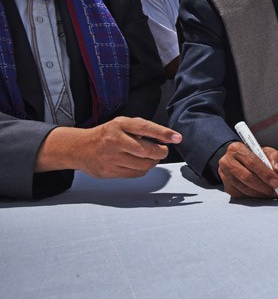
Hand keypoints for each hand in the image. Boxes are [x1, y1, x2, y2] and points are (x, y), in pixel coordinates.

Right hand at [36, 116, 181, 177]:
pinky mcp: (110, 171)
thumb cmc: (105, 135)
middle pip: (146, 150)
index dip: (164, 133)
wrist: (79, 148)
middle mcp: (115, 140)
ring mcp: (111, 157)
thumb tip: (167, 137)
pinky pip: (135, 173)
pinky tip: (139, 163)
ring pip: (143, 164)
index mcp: (119, 125)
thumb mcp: (121, 124)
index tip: (177, 137)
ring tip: (151, 157)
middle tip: (163, 150)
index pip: (145, 127)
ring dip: (153, 162)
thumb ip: (141, 128)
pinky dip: (143, 169)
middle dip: (161, 152)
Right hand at [218, 141, 277, 198]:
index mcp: (236, 148)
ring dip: (260, 193)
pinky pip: (241, 195)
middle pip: (247, 177)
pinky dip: (254, 197)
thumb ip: (276, 158)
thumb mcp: (267, 151)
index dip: (266, 174)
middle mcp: (227, 161)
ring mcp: (224, 175)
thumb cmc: (254, 156)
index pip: (252, 162)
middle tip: (276, 191)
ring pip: (244, 188)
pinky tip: (263, 195)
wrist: (240, 160)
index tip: (277, 182)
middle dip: (264, 186)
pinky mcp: (226, 187)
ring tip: (271, 193)